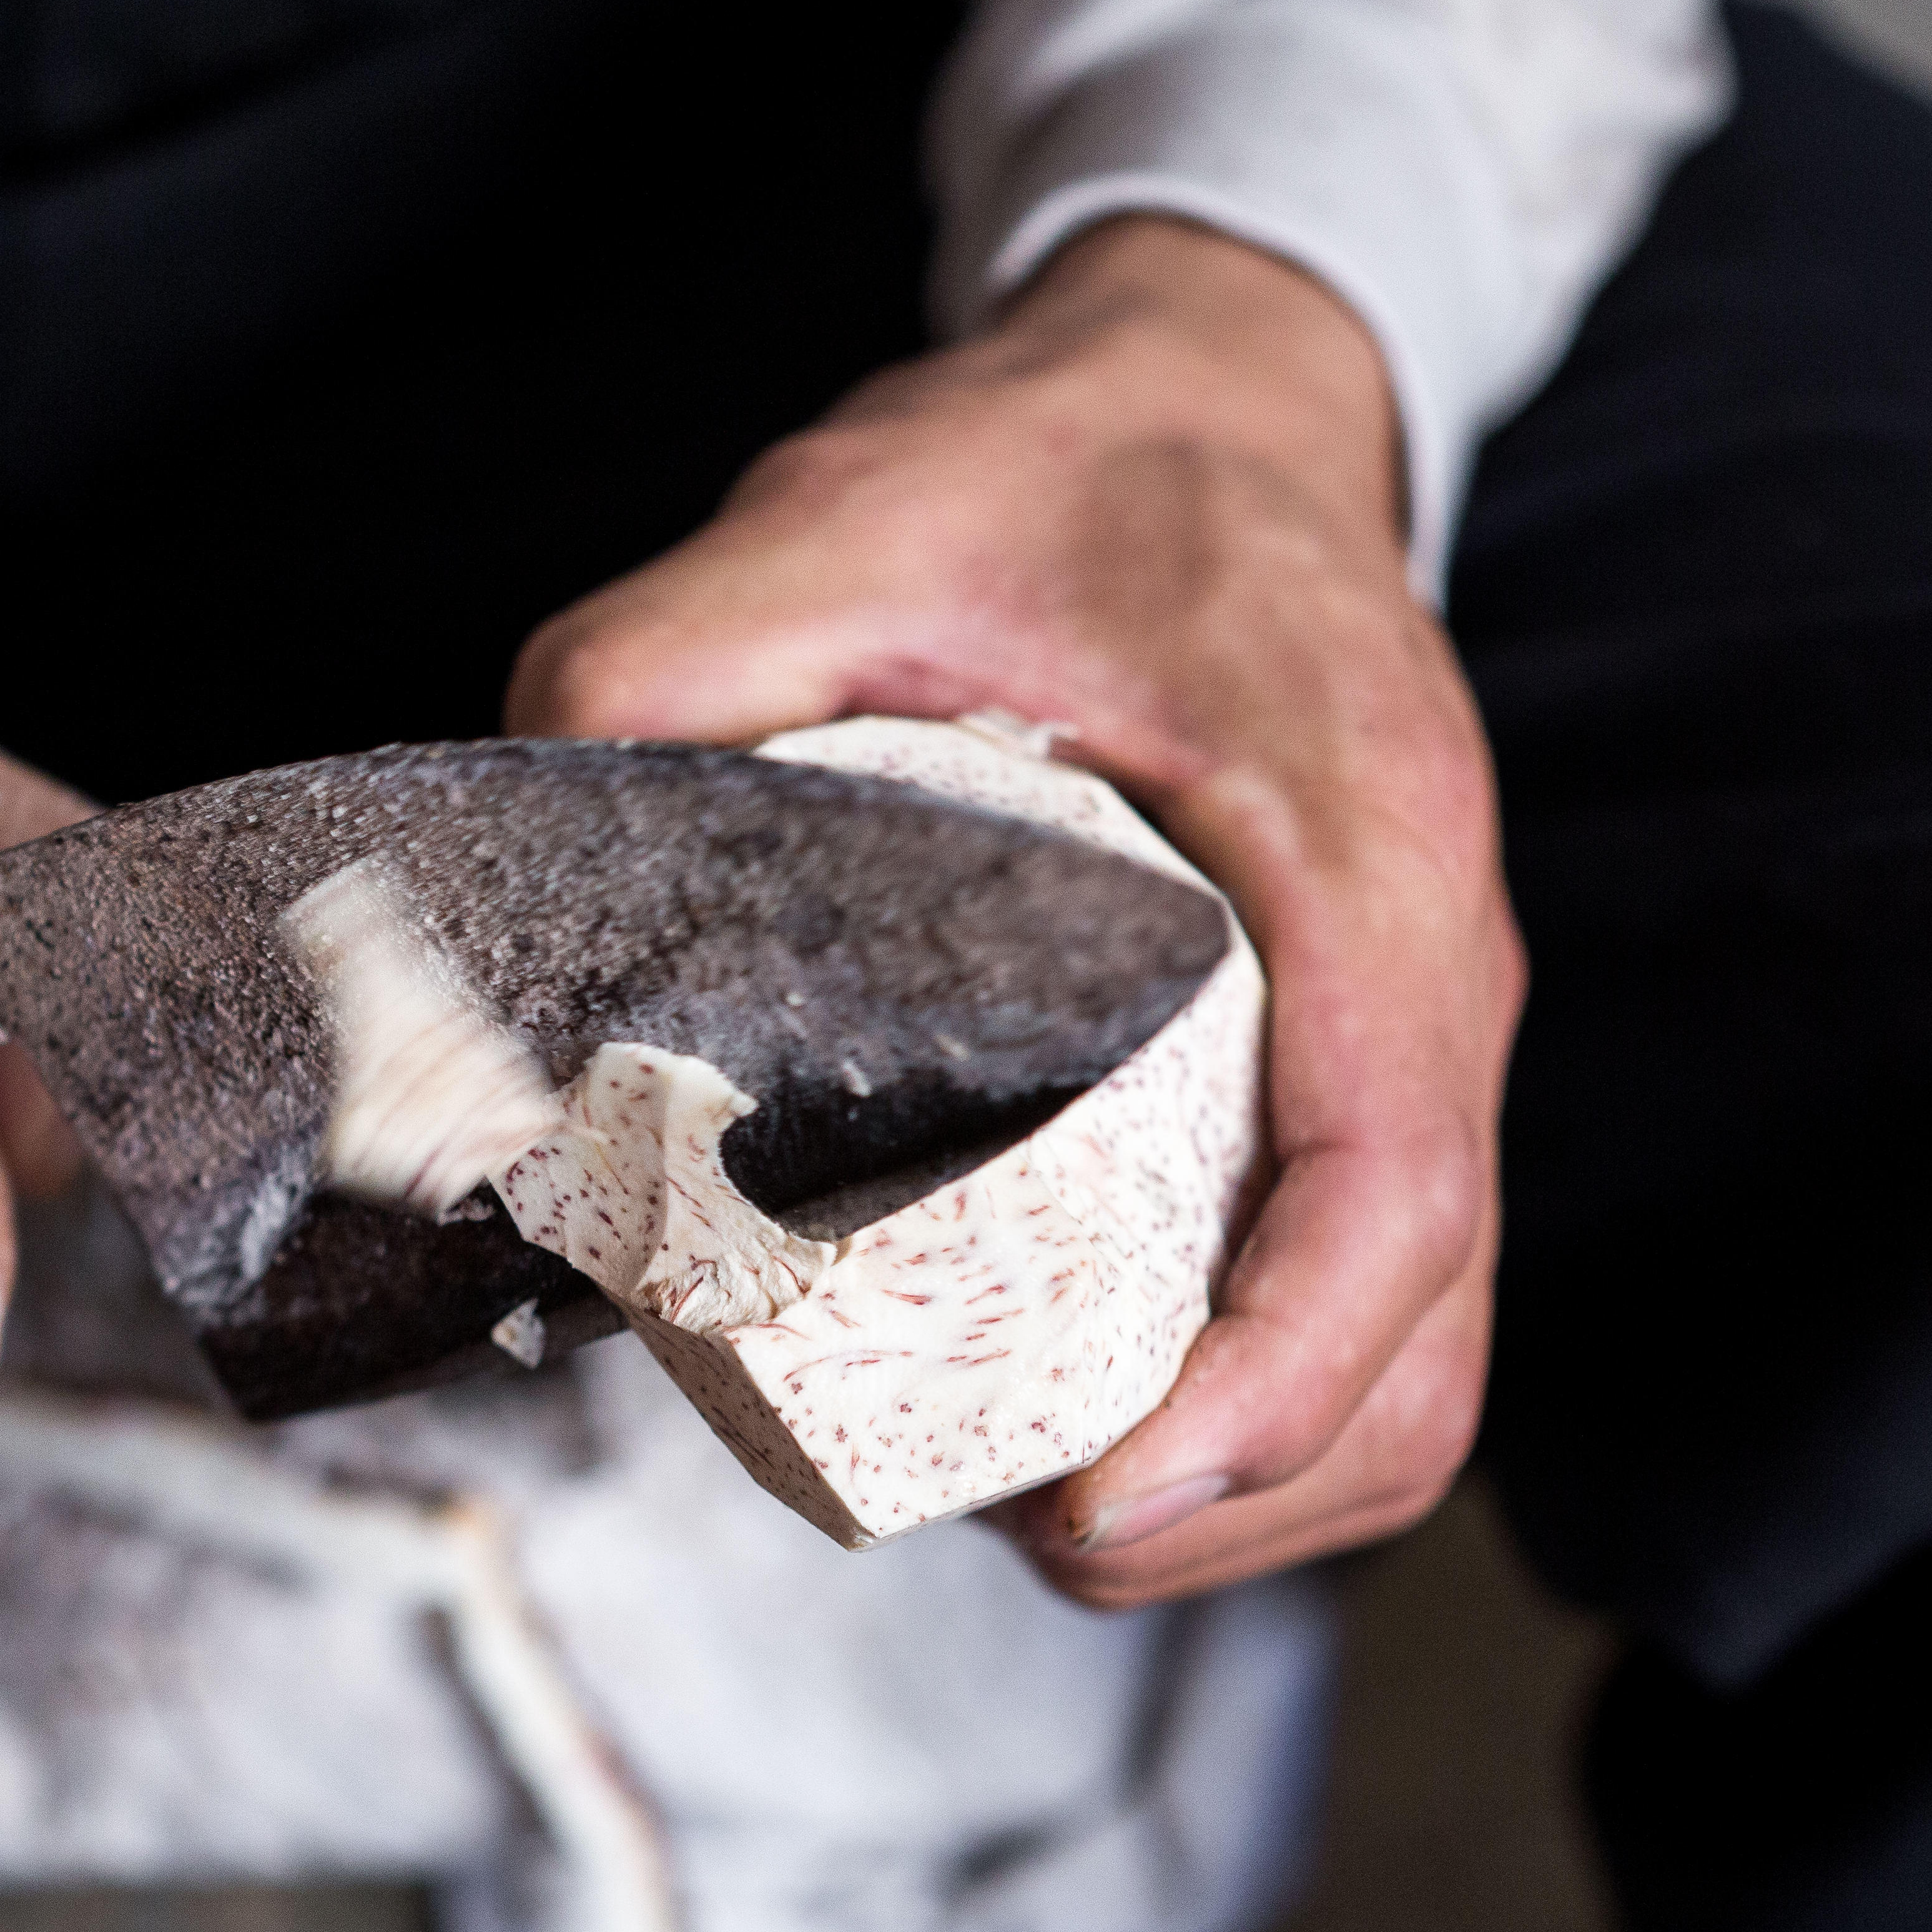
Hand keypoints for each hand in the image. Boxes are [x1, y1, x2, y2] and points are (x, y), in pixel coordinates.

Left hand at [510, 216, 1519, 1602]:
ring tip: (1031, 1496)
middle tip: (1000, 1518)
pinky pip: (1384, 1322)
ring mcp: (1423, 1039)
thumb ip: (663, 665)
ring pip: (1417, 1372)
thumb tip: (498, 895)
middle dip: (1219, 1497)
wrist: (1220, 413)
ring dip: (1241, 1493)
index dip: (1264, 1385)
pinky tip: (1097, 1422)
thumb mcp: (852, 516)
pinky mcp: (1376, 1080)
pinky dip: (1256, 1425)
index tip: (1096, 1498)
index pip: (1388, 1183)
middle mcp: (1433, 969)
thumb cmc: (1072, 470)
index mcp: (1355, 841)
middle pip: (1416, 1350)